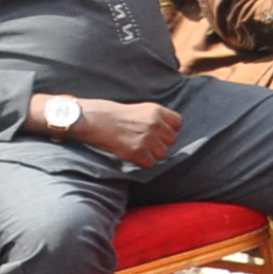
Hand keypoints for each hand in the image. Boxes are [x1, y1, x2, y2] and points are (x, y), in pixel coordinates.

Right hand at [67, 98, 184, 170]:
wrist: (95, 120)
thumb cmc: (117, 116)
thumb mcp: (142, 110)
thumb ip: (158, 119)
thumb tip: (171, 134)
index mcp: (157, 110)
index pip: (178, 124)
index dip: (169, 130)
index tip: (159, 133)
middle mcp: (154, 123)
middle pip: (172, 140)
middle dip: (160, 143)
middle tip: (145, 143)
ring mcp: (146, 137)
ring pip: (162, 153)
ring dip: (152, 154)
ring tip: (138, 149)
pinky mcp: (137, 151)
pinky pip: (150, 163)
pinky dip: (142, 162)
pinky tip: (132, 155)